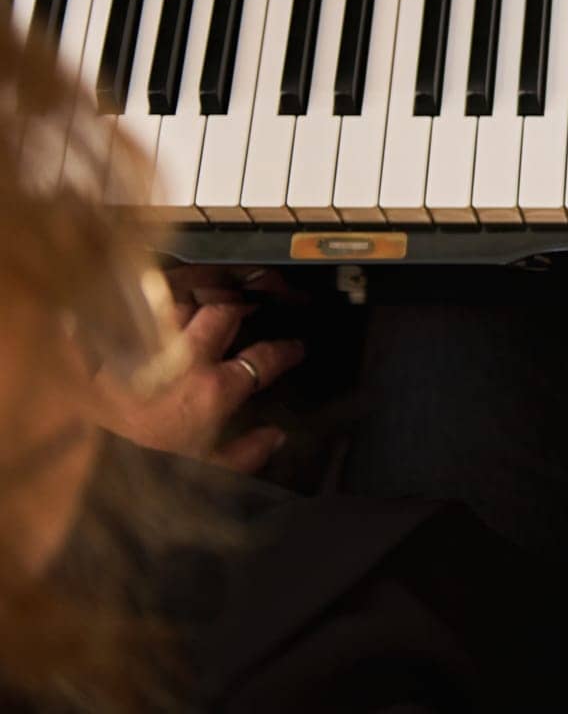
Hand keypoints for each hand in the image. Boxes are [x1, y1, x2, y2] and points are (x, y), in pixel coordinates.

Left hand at [92, 267, 304, 473]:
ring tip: (211, 292)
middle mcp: (184, 359)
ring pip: (182, 299)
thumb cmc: (141, 469)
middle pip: (225, 312)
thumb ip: (246, 454)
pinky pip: (137, 302)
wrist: (78, 464)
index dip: (286, 350)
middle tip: (254, 305)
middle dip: (244, 306)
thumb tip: (274, 438)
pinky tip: (159, 292)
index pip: (264, 358)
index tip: (293, 348)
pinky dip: (148, 296)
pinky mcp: (108, 341)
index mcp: (213, 391)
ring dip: (199, 294)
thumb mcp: (204, 472)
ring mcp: (145, 344)